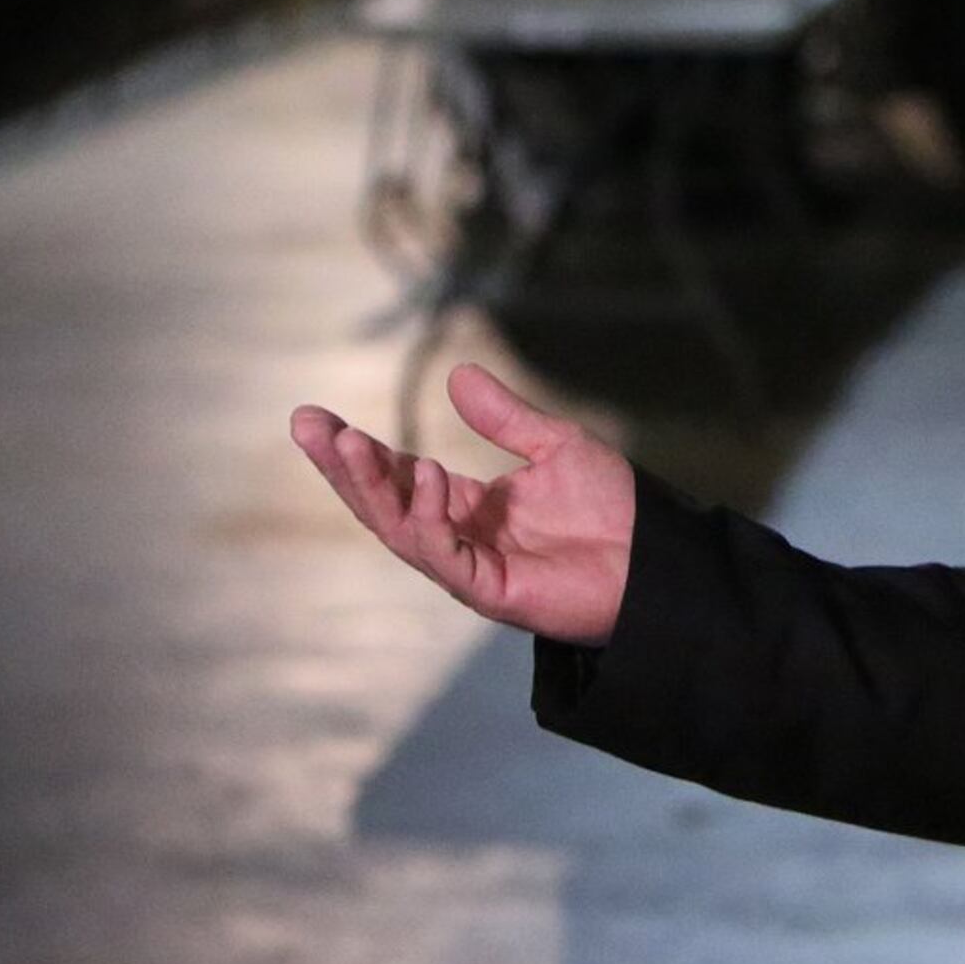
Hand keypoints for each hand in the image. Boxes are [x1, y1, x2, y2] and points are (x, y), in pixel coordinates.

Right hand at [291, 364, 635, 645]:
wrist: (656, 560)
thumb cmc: (614, 511)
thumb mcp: (556, 447)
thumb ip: (505, 418)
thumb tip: (457, 374)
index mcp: (468, 507)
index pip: (398, 475)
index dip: (358, 450)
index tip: (316, 417)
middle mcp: (458, 537)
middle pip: (383, 502)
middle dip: (343, 465)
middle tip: (308, 424)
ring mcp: (468, 566)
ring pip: (399, 528)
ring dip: (370, 486)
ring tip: (350, 442)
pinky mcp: (488, 590)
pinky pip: (442, 554)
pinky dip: (428, 516)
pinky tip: (426, 475)